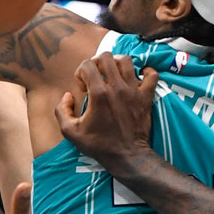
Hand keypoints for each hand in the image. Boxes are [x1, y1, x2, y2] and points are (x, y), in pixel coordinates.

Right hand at [56, 53, 158, 171]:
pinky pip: (152, 75)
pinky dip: (145, 72)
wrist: (127, 156)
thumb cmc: (98, 144)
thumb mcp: (70, 131)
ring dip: (116, 64)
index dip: (80, 72)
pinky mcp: (146, 96)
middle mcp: (117, 87)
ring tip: (112, 75)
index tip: (82, 88)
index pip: (87, 65)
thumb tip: (68, 95)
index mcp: (98, 93)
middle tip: (95, 78)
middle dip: (96, 63)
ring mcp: (134, 90)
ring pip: (127, 61)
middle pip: (106, 57)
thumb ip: (62, 110)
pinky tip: (137, 77)